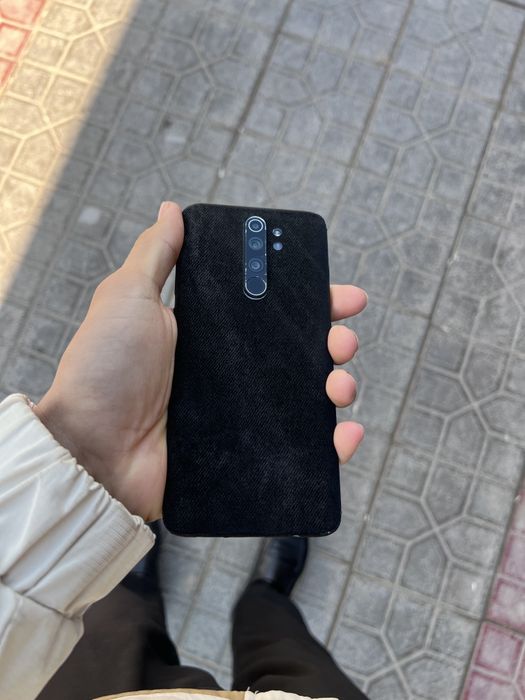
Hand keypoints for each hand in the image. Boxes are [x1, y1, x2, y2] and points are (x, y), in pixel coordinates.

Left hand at [35, 202, 365, 520]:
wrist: (89, 450)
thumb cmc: (103, 370)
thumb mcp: (128, 298)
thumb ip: (155, 255)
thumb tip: (171, 210)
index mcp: (212, 336)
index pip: (274, 313)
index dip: (313, 302)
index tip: (340, 295)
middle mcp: (232, 375)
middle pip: (302, 355)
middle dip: (335, 342)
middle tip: (342, 339)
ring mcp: (242, 416)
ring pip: (310, 401)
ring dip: (340, 388)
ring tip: (339, 385)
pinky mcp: (244, 457)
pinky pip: (303, 452)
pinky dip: (334, 446)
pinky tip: (346, 435)